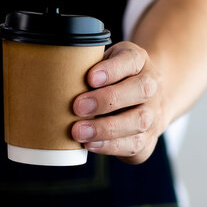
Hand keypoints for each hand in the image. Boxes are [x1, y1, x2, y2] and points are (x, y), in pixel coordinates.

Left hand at [71, 41, 168, 164]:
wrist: (143, 101)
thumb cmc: (110, 80)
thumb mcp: (100, 64)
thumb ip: (84, 66)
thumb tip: (53, 76)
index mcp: (139, 61)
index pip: (131, 60)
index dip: (112, 69)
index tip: (90, 77)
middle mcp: (152, 86)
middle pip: (141, 90)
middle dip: (108, 100)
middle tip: (78, 107)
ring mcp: (154, 114)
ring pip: (140, 121)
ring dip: (107, 129)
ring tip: (79, 132)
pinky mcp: (148, 140)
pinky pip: (135, 145)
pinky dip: (111, 147)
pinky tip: (90, 144)